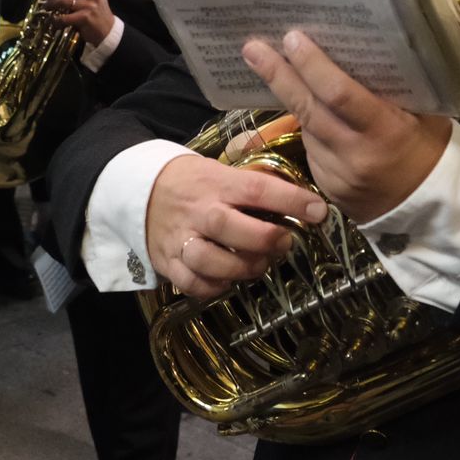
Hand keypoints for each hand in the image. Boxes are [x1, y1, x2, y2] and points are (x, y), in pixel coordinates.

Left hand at [48, 0, 115, 47]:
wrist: (109, 31)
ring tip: (48, 8)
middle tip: (49, 0)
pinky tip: (54, 21)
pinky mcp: (85, 17)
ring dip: (53, 5)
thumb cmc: (99, 14)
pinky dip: (57, 19)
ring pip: (65, 1)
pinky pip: (65, 17)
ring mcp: (90, 5)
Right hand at [146, 152, 325, 299]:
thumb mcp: (222, 172)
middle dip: (265, 240)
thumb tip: (302, 203)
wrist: (140, 191)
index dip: (292, 200)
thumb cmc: (195, 183)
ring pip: (209, 261)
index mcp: (217, 183)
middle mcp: (198, 211)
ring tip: (258, 264)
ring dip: (241, 268)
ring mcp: (180, 238)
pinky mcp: (168, 262)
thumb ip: (254, 187)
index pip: (257, 189)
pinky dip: (214, 287)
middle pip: (231, 228)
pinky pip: (192, 284)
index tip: (318, 211)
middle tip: (284, 243)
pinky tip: (228, 279)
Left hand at [242, 30, 450, 222]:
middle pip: (307, 109)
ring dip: (292, 98)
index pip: (339, 94)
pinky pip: (311, 149)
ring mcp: (336, 175)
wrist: (428, 208)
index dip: (312, 66)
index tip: (292, 38)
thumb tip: (356, 49)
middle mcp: (355, 154)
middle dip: (277, 75)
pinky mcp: (325, 187)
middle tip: (253, 48)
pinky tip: (310, 110)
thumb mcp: (424, 112)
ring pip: (306, 128)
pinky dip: (309, 127)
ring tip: (276, 68)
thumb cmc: (430, 147)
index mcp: (385, 130)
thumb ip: (392, 87)